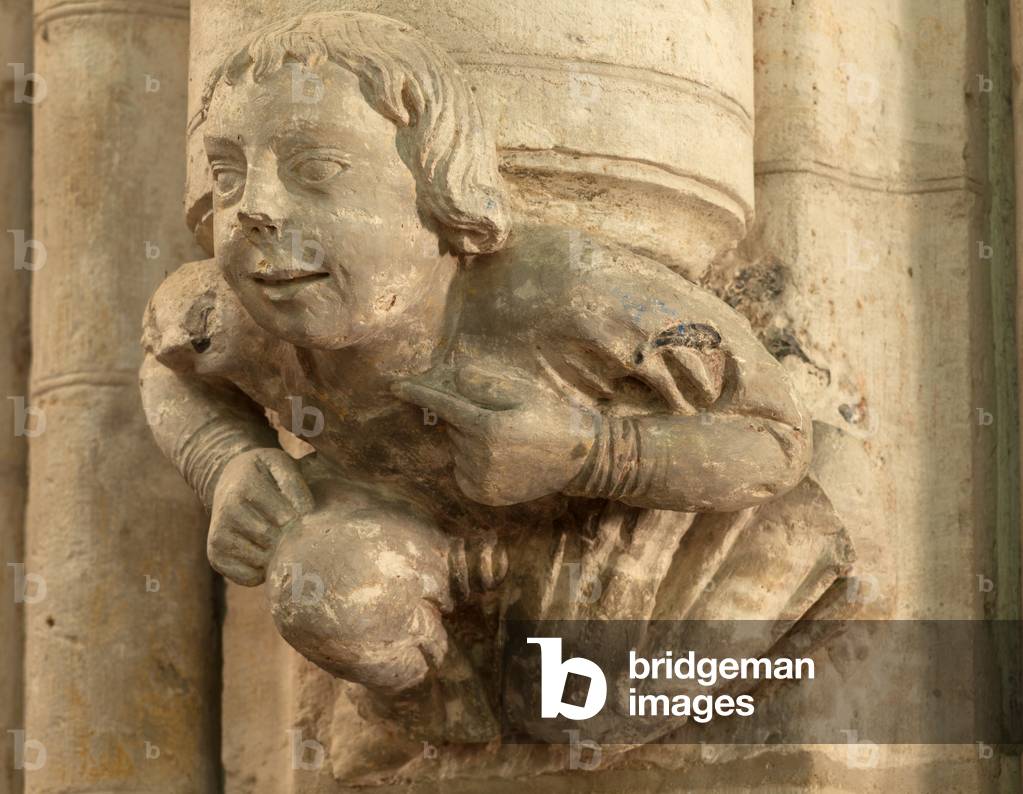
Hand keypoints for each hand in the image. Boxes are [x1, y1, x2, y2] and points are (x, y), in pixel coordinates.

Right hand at [208, 448, 314, 585]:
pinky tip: (265, 552)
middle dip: (289, 539)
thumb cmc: (263, 474)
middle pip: (272, 540)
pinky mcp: (215, 557)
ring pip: (261, 561)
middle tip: (294, 531)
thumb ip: (295, 483)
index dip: (299, 521)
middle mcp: (226, 514)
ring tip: (279, 539)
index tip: (303, 515)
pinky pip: (249, 577)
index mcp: (245, 489)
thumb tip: (304, 512)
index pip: (285, 518)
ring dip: (277, 556)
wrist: (228, 480)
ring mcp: (218, 538)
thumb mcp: (279, 464)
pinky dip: (263, 571)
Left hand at [392, 364, 596, 505]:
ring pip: (456, 448)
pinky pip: (461, 469)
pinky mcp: (483, 495)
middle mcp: (480, 457)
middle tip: (496, 416)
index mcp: (489, 428)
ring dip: (469, 439)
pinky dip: (470, 460)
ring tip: (504, 440)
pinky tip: (498, 457)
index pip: (444, 406)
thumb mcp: (522, 392)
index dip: (419, 393)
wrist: (577, 459)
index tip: (396, 386)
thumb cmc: (550, 417)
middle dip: (463, 417)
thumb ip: (484, 384)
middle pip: (452, 427)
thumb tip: (451, 380)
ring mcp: (481, 480)